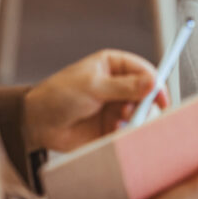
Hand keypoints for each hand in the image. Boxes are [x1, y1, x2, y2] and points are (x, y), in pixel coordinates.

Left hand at [23, 50, 168, 151]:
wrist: (38, 124)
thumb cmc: (59, 96)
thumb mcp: (92, 87)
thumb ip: (124, 86)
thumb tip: (153, 82)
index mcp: (113, 66)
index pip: (144, 71)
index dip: (155, 83)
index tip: (159, 97)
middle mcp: (119, 86)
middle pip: (148, 94)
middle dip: (146, 104)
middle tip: (139, 113)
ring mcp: (117, 106)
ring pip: (141, 113)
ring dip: (136, 119)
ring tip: (122, 123)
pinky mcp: (113, 126)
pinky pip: (130, 130)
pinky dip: (126, 132)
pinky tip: (113, 131)